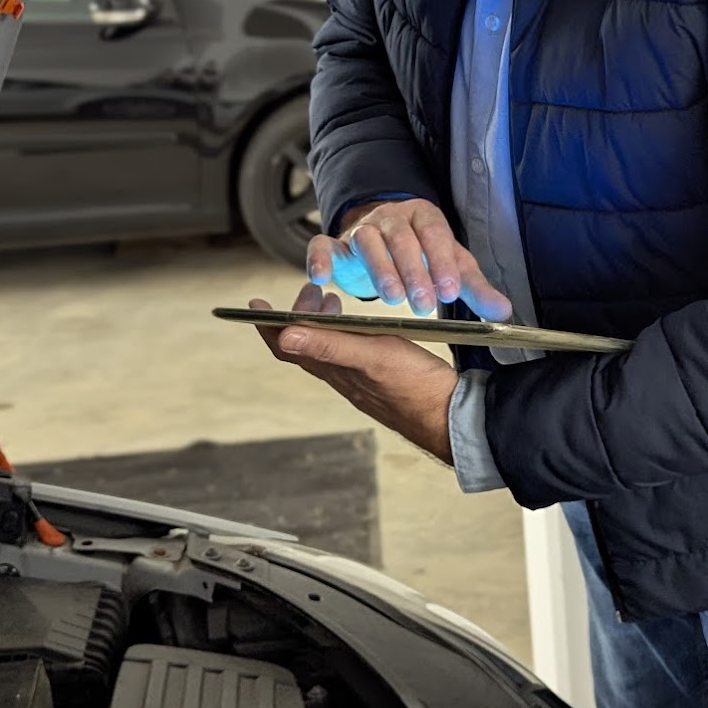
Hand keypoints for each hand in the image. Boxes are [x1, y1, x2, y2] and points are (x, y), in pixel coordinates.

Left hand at [250, 284, 458, 463]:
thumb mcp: (373, 356)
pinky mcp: (378, 379)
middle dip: (299, 315)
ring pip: (328, 348)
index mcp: (335, 369)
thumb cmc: (416, 387)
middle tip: (311, 289)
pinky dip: (344, 332)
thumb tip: (283, 337)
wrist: (452, 417)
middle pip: (306, 344)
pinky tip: (360, 325)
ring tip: (331, 300)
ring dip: (321, 323)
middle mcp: (342, 376)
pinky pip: (349, 353)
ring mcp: (360, 380)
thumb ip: (331, 345)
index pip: (288, 346)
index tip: (254, 304)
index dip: (267, 326)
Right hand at [306, 198, 512, 319]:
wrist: (385, 239)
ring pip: (367, 241)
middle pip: (401, 238)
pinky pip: (321, 244)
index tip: (450, 290)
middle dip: (413, 271)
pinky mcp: (335, 244)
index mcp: (425, 217)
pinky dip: (319, 258)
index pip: (435, 234)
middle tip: (424, 304)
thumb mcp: (450, 267)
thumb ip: (474, 289)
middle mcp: (391, 217)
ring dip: (380, 270)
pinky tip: (322, 279)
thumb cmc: (422, 254)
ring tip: (392, 300)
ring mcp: (361, 229)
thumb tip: (503, 313)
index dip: (442, 261)